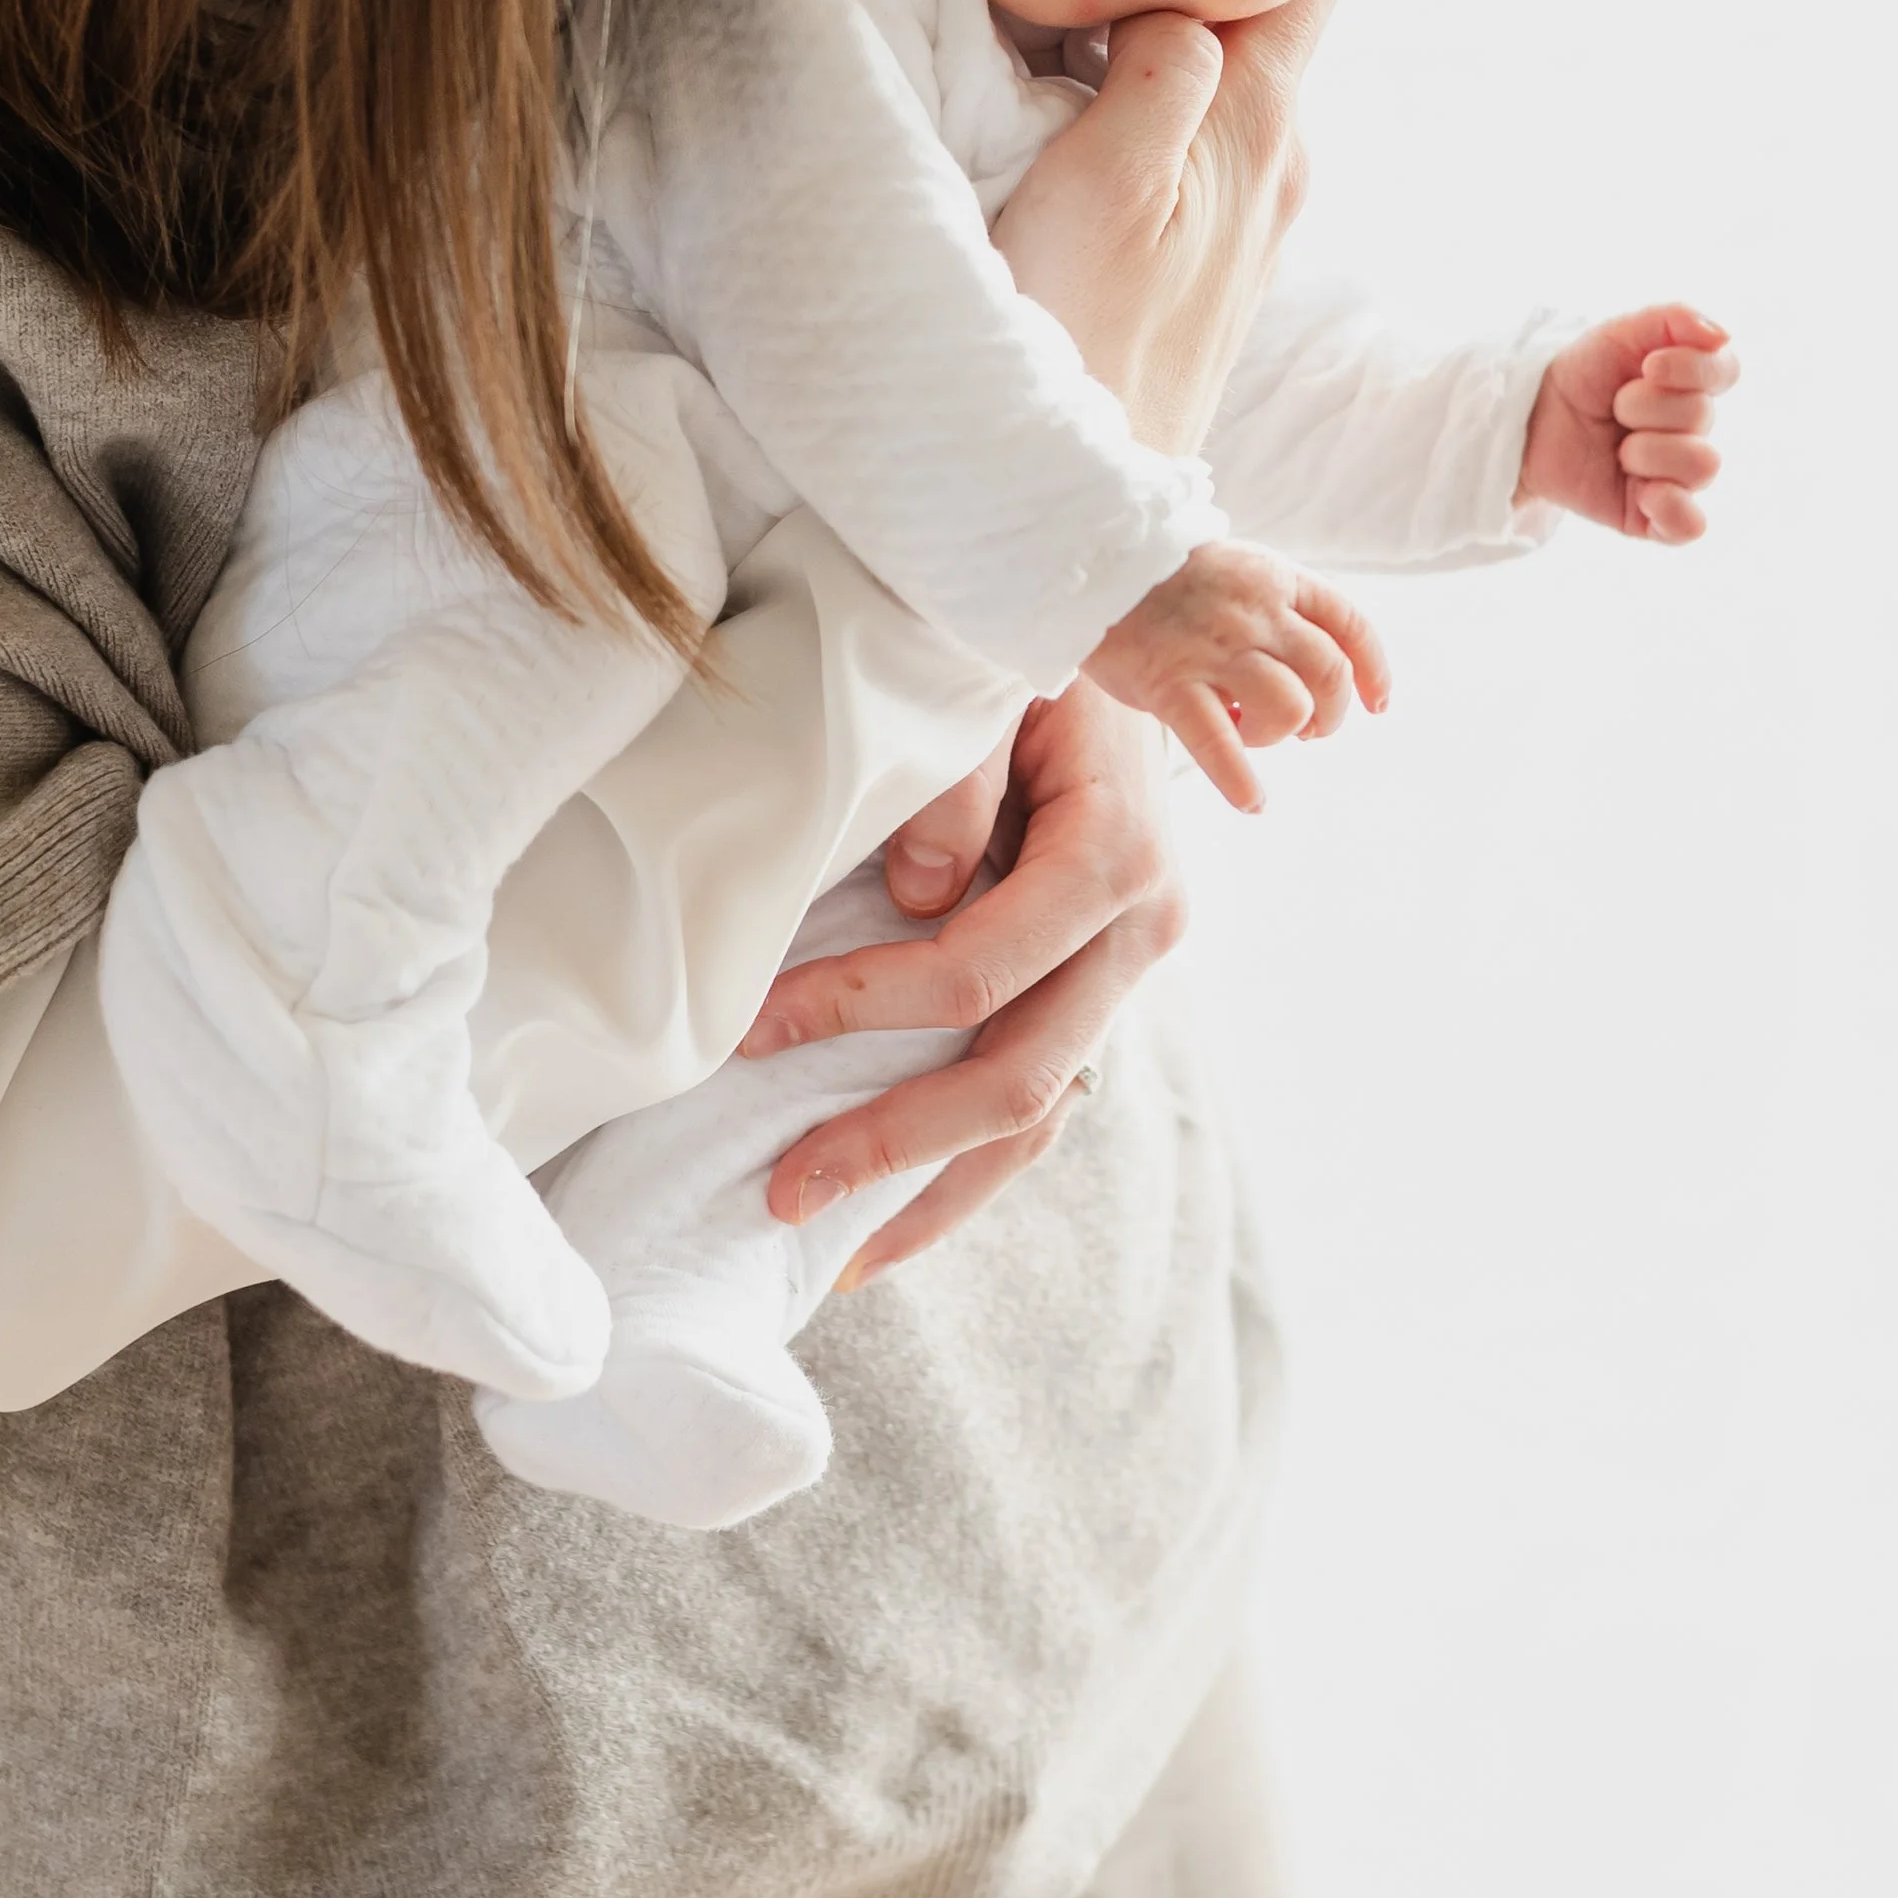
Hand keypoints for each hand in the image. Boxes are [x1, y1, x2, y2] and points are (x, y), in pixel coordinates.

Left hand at [739, 680, 1183, 1285]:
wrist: (1126, 640)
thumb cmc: (1038, 655)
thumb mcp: (994, 685)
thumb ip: (958, 780)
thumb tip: (915, 898)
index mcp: (1118, 856)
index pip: (983, 968)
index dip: (865, 1005)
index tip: (755, 1026)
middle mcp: (1141, 933)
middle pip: (1020, 1077)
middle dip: (895, 1141)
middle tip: (781, 1189)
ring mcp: (1125, 972)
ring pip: (1041, 1116)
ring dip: (935, 1188)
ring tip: (838, 1257)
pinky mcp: (1096, 990)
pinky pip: (1041, 1095)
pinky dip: (968, 1158)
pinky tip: (897, 1210)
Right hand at [991, 0, 1370, 456]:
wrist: (1084, 500)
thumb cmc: (1077, 340)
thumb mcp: (1102, 186)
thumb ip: (1156, 73)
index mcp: (1257, 128)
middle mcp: (1275, 161)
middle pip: (1274, 3)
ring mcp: (1248, 208)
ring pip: (1234, 60)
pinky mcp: (1209, 246)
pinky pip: (1202, 116)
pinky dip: (1174, 60)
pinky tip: (1123, 45)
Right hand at [1088, 541, 1389, 809]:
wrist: (1086, 557)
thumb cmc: (1156, 574)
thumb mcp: (1230, 569)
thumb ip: (1269, 606)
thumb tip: (1303, 664)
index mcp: (1273, 578)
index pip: (1349, 623)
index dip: (1373, 669)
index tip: (1378, 705)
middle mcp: (1253, 612)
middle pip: (1327, 673)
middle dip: (1328, 714)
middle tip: (1307, 732)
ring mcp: (1212, 647)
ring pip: (1287, 707)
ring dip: (1281, 734)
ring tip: (1254, 736)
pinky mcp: (1169, 683)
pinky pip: (1219, 743)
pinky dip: (1241, 780)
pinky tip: (1252, 801)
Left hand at [1519, 303, 1738, 542]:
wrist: (1528, 421)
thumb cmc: (1580, 376)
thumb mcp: (1617, 334)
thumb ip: (1671, 320)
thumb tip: (1722, 336)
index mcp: (1690, 384)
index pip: (1726, 370)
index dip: (1693, 368)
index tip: (1648, 366)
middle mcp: (1692, 430)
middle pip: (1702, 416)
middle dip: (1644, 406)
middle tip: (1613, 407)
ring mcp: (1676, 475)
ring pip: (1702, 465)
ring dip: (1648, 450)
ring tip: (1616, 449)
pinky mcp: (1654, 516)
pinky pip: (1691, 525)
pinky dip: (1673, 508)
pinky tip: (1645, 494)